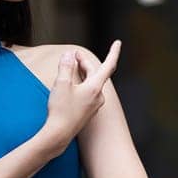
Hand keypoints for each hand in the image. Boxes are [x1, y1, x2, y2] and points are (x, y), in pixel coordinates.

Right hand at [43, 40, 120, 154]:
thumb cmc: (61, 110)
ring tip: (72, 67)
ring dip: (83, 73)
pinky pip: (88, 93)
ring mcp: (94, 106)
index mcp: (95, 87)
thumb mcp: (61, 84)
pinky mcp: (87, 112)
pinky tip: (73, 85)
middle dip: (85, 63)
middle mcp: (98, 97)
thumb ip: (66, 67)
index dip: (113, 52)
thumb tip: (69, 55)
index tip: (118, 43)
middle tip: (73, 55)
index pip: (108, 65)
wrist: (59, 135)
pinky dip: (82, 85)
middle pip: (96, 73)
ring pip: (91, 84)